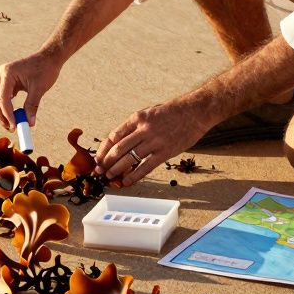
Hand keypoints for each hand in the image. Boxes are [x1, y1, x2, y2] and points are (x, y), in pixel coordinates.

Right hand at [0, 51, 62, 129]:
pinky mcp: (6, 79)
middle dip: (1, 115)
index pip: (3, 98)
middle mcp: (1, 73)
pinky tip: (15, 114)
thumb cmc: (45, 69)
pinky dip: (7, 105)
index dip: (7, 114)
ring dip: (3, 111)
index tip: (14, 126)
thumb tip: (29, 123)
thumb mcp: (39, 89)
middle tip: (10, 128)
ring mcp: (2, 75)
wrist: (49, 57)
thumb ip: (32, 106)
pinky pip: (2, 95)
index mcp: (7, 73)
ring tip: (12, 123)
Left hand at [95, 94, 213, 186]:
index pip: (114, 135)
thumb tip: (121, 141)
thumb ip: (135, 125)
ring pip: (130, 159)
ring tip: (110, 177)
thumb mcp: (149, 112)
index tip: (98, 157)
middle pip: (119, 149)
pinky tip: (127, 181)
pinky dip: (134, 176)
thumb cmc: (172, 112)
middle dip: (106, 162)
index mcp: (137, 118)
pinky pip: (146, 167)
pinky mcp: (165, 152)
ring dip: (117, 170)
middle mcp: (143, 129)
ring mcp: (154, 141)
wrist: (194, 111)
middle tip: (99, 170)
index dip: (104, 149)